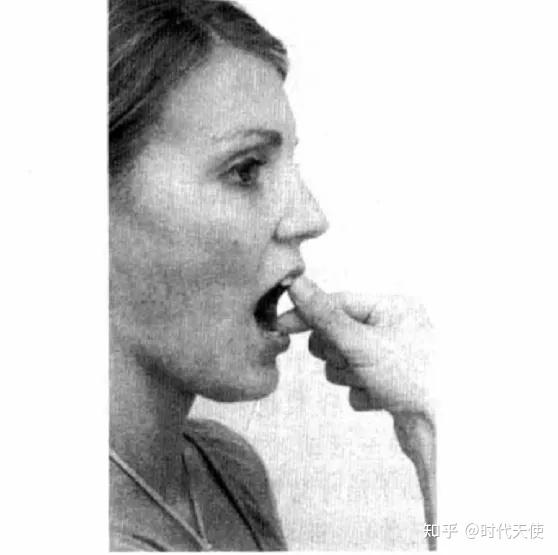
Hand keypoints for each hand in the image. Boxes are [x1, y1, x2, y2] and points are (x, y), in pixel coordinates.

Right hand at [277, 276, 435, 544]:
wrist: (446, 431)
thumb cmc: (414, 376)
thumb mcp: (362, 341)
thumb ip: (324, 315)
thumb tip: (296, 284)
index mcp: (392, 308)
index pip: (337, 303)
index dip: (308, 314)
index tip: (281, 325)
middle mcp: (392, 329)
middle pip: (336, 335)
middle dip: (338, 354)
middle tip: (352, 361)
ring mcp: (390, 359)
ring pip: (342, 363)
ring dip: (350, 376)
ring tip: (372, 383)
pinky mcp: (388, 385)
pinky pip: (355, 386)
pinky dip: (362, 394)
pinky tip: (384, 400)